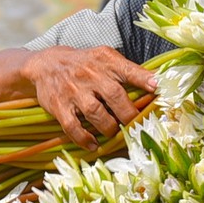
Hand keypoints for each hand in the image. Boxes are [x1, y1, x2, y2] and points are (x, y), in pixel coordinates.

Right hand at [19, 46, 156, 150]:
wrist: (46, 64)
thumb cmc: (84, 64)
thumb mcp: (105, 58)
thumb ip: (127, 70)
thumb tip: (156, 84)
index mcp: (105, 61)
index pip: (127, 69)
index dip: (143, 78)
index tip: (157, 87)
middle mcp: (90, 74)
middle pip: (114, 95)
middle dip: (128, 114)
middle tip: (134, 124)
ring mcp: (73, 91)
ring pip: (95, 113)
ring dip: (109, 127)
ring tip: (113, 132)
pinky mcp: (59, 106)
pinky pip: (72, 126)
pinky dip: (84, 138)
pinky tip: (93, 144)